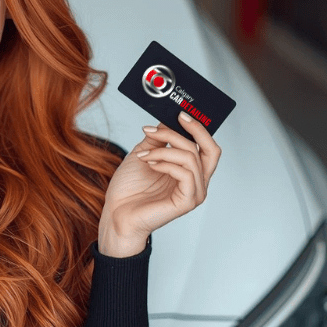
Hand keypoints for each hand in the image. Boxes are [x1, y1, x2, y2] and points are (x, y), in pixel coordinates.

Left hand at [98, 112, 221, 256]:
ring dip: (164, 150)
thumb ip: (158, 139)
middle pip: (210, 149)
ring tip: (144, 154)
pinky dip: (166, 163)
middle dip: (190, 131)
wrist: (116, 213)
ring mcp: (194, 193)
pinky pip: (185, 174)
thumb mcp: (144, 153)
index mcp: (190, 171)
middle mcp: (197, 182)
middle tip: (168, 123)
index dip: (198, 128)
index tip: (180, 113)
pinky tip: (150, 164)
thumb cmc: (129, 189)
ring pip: (191, 158)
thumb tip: (167, 119)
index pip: (207, 146)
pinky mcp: (187, 202)